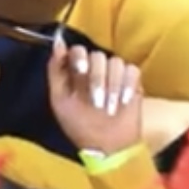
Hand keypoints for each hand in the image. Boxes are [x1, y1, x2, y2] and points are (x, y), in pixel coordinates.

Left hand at [48, 40, 142, 154]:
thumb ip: (56, 70)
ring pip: (115, 62)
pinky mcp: (132, 80)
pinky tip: (123, 101)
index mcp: (76, 70)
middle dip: (97, 79)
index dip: (78, 57)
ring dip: (112, 86)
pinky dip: (128, 85)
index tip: (80, 70)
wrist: (106, 145)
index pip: (77, 50)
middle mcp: (95, 67)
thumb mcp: (60, 99)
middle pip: (97, 56)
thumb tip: (58, 43)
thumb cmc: (79, 123)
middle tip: (96, 101)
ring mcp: (114, 73)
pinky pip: (132, 70)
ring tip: (109, 108)